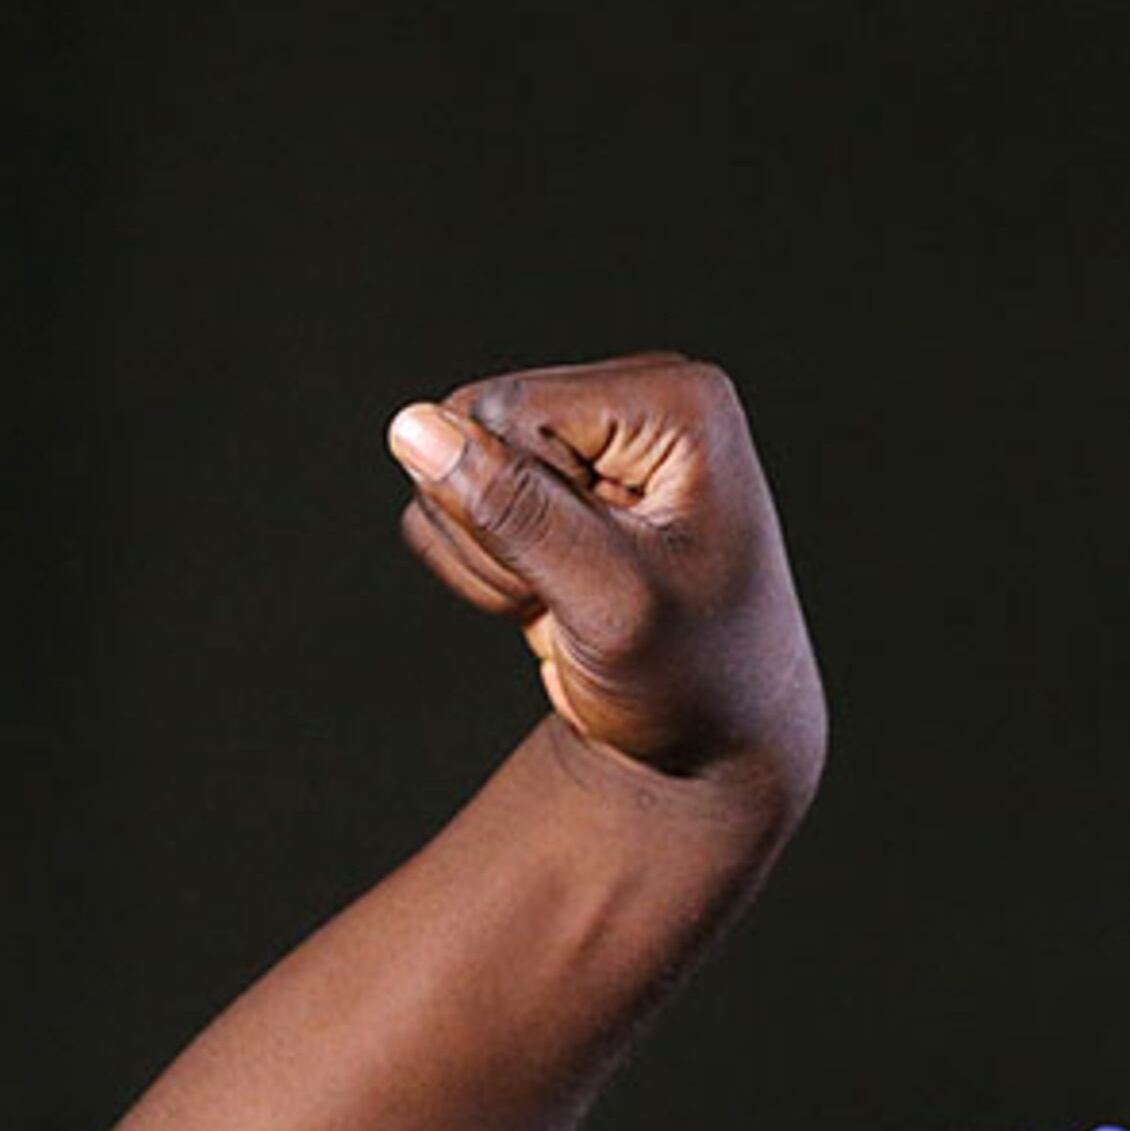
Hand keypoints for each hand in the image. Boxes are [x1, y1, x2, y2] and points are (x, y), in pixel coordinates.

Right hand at [387, 354, 826, 792]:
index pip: (506, 410)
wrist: (714, 734)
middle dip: (498, 529)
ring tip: (576, 596)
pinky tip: (555, 593)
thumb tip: (415, 427)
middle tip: (580, 594)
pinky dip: (483, 566)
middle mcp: (636, 395)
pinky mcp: (550, 471)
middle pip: (469, 423)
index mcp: (676, 402)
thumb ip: (518, 514)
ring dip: (489, 556)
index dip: (519, 505)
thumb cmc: (694, 678)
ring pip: (446, 462)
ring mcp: (590, 431)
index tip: (597, 570)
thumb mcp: (613, 606)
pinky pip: (447, 500)